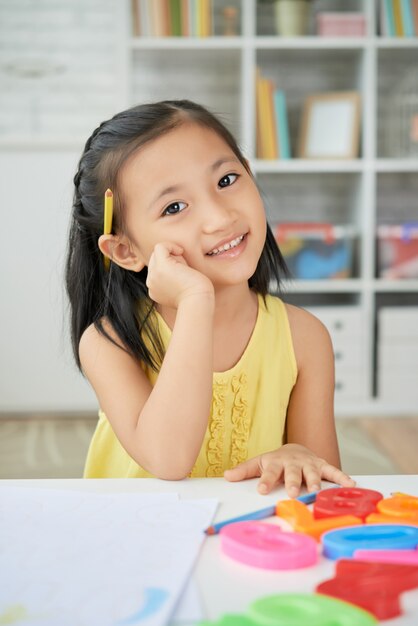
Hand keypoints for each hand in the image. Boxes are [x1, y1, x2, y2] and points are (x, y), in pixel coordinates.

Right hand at [146, 242, 213, 307]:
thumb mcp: (181, 288)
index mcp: (154, 290)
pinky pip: (160, 247)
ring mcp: (154, 275)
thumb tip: (178, 265)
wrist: (198, 301)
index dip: (170, 267)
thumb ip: (174, 279)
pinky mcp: (161, 266)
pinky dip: (171, 246)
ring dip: (172, 255)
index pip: (156, 270)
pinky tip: (181, 252)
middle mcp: (150, 283)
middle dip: (170, 260)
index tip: (184, 274)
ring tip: (183, 265)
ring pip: (157, 254)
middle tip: (185, 269)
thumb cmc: (197, 296)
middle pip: (155, 261)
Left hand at [224, 443, 355, 497]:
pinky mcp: (322, 465)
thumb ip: (244, 471)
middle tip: (293, 492)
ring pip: (313, 473)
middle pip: (292, 472)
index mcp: (276, 463)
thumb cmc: (275, 461)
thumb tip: (226, 476)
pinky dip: (341, 477)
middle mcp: (293, 463)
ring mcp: (309, 464)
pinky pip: (333, 471)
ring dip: (315, 482)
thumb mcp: (258, 463)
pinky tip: (350, 484)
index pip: (269, 472)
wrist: (295, 449)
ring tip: (317, 491)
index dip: (265, 480)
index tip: (261, 489)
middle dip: (293, 482)